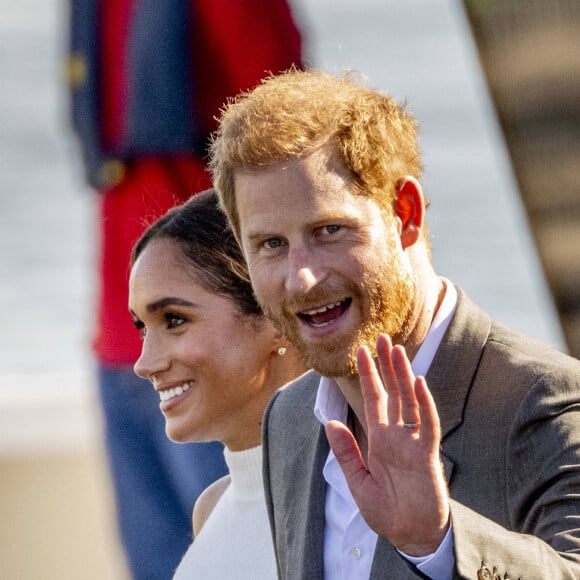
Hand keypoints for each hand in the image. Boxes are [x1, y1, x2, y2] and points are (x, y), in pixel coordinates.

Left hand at [326, 334, 449, 555]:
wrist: (410, 536)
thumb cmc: (386, 511)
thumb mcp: (358, 481)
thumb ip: (346, 452)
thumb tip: (330, 422)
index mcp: (380, 439)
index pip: (374, 399)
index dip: (369, 375)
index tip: (361, 351)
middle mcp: (397, 435)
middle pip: (393, 392)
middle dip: (386, 366)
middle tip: (381, 338)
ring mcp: (413, 442)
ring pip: (410, 400)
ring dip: (404, 375)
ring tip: (397, 350)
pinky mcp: (428, 455)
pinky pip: (427, 425)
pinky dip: (424, 404)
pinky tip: (418, 383)